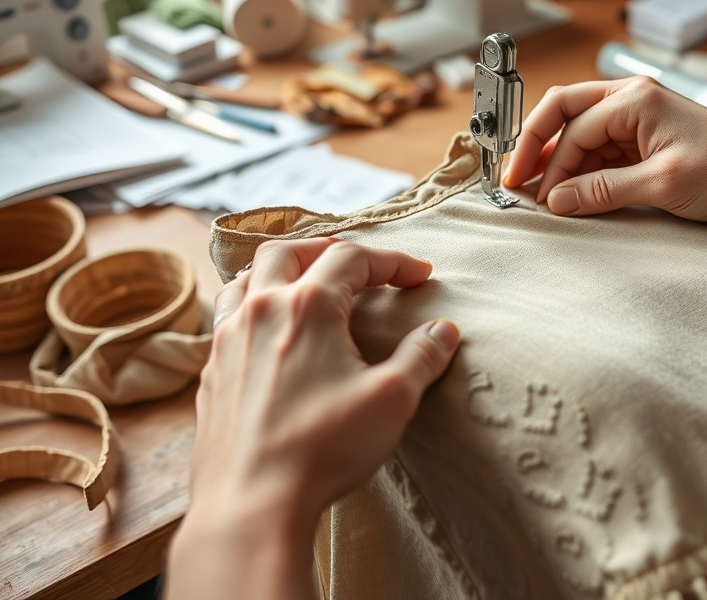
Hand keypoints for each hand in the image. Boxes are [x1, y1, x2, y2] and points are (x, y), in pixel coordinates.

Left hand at [191, 237, 459, 534]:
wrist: (251, 506)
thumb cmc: (322, 450)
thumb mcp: (391, 400)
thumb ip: (421, 357)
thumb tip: (443, 330)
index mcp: (306, 306)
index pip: (352, 258)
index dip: (392, 261)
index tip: (419, 275)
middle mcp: (260, 311)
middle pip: (288, 251)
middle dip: (329, 250)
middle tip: (360, 268)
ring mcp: (227, 341)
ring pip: (246, 278)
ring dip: (281, 271)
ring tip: (306, 285)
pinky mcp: (211, 374)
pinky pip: (226, 318)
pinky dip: (252, 307)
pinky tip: (269, 334)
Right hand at [504, 77, 706, 221]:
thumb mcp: (662, 186)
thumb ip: (603, 190)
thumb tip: (556, 199)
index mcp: (637, 97)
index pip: (573, 124)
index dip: (548, 161)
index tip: (534, 194)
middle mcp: (634, 99)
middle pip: (566, 115)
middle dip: (538, 148)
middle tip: (516, 182)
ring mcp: (640, 119)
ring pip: (580, 135)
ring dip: (559, 164)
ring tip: (541, 196)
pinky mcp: (646, 141)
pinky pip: (601, 152)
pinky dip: (581, 172)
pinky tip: (569, 193)